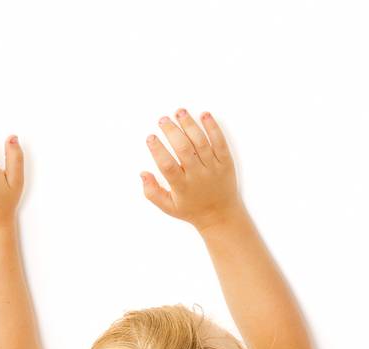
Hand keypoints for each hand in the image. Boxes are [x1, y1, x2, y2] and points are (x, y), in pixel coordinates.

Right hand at [141, 110, 239, 229]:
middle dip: (172, 131)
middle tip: (163, 120)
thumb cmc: (192, 209)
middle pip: (184, 149)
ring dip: (189, 124)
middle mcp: (198, 176)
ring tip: (179, 112)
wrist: (221, 216)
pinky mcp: (226, 162)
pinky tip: (204, 115)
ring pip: (201, 142)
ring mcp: (213, 168)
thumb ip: (152, 193)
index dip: (158, 150)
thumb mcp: (169, 207)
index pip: (168, 166)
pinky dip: (213, 127)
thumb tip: (142, 174)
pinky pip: (220, 142)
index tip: (150, 137)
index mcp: (182, 187)